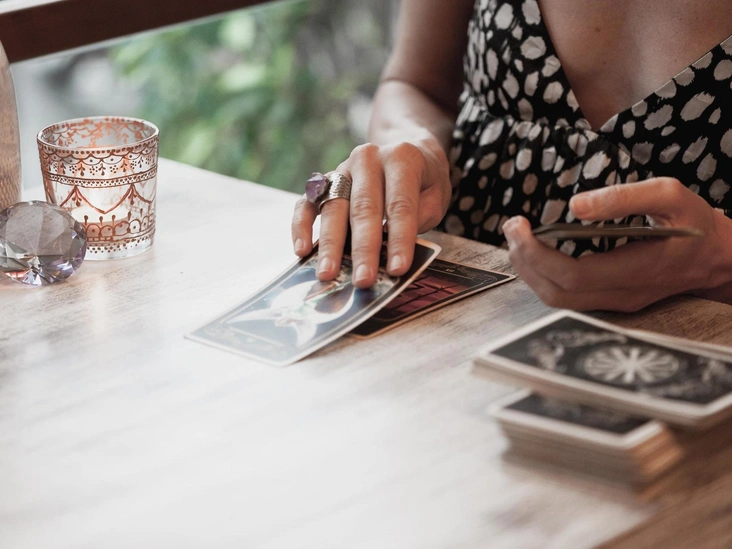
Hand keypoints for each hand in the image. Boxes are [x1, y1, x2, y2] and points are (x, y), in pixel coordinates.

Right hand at [291, 135, 450, 287]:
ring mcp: (342, 170)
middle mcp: (367, 159)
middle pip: (363, 208)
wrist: (405, 148)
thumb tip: (392, 252)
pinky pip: (307, 203)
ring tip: (327, 274)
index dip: (399, 239)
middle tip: (362, 280)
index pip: (400, 204)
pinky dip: (301, 226)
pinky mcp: (324, 182)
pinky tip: (302, 251)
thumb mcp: (436, 195)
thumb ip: (418, 218)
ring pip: (333, 207)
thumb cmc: (423, 181)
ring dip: (330, 244)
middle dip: (362, 248)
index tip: (397, 269)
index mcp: (401, 158)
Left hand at [503, 178, 731, 311]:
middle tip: (511, 228)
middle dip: (524, 260)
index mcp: (638, 270)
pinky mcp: (611, 299)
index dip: (538, 254)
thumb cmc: (694, 223)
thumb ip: (623, 197)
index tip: (519, 226)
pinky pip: (568, 296)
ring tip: (517, 239)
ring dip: (530, 270)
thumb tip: (575, 206)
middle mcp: (624, 294)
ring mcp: (617, 302)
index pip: (573, 275)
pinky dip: (543, 275)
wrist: (719, 257)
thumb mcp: (669, 195)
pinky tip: (535, 252)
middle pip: (557, 292)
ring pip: (559, 299)